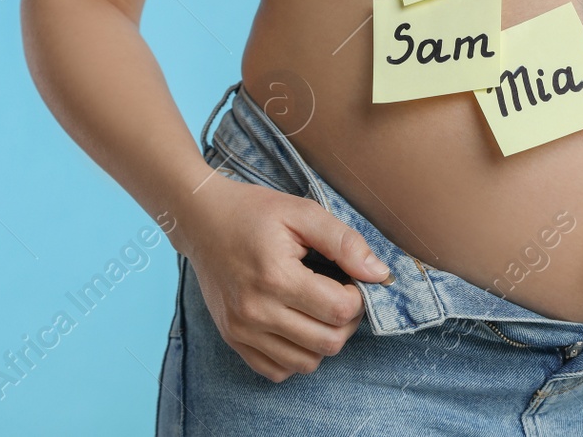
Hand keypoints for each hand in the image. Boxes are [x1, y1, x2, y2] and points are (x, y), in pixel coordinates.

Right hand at [184, 177, 389, 381]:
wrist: (202, 220)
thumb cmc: (255, 212)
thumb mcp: (303, 213)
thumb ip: (345, 242)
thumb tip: (380, 274)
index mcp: (275, 276)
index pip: (339, 310)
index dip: (358, 296)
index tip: (351, 279)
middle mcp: (255, 311)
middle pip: (328, 342)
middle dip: (347, 320)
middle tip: (340, 294)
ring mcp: (241, 330)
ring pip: (306, 363)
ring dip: (324, 340)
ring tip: (319, 309)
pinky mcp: (233, 340)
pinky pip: (277, 371)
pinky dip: (296, 355)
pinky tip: (297, 325)